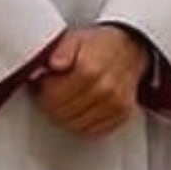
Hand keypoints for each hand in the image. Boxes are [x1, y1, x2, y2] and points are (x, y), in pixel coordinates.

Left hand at [29, 26, 148, 138]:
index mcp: (90, 69)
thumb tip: (54, 63)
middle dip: (50, 104)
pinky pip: (92, 131)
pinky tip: (78, 109)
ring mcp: (115, 104)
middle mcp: (105, 89)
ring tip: (63, 100)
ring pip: (75, 125)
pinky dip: (81, 123)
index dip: (43, 92)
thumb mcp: (75, 38)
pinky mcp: (121, 115)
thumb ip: (61, 50)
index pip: (54, 96)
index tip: (42, 84)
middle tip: (50, 94)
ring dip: (64, 116)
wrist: (128, 49)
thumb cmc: (99, 46)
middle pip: (63, 112)